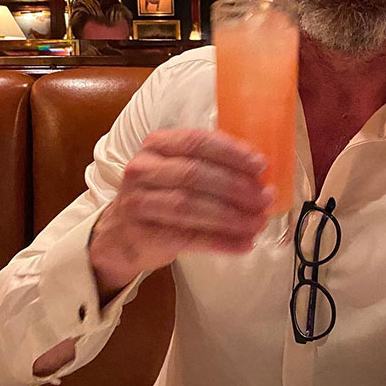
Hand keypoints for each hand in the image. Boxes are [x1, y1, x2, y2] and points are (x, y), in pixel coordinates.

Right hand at [89, 129, 272, 298]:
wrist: (119, 235)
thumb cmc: (161, 197)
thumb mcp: (177, 171)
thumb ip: (212, 166)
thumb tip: (260, 174)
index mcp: (157, 145)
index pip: (196, 142)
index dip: (231, 152)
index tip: (261, 165)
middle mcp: (142, 169)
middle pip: (194, 174)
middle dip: (236, 186)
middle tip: (265, 199)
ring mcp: (138, 202)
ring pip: (190, 206)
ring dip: (231, 216)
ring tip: (258, 223)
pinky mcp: (142, 234)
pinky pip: (187, 237)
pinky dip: (220, 241)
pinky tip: (243, 244)